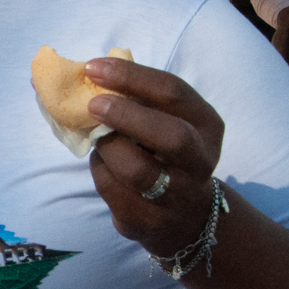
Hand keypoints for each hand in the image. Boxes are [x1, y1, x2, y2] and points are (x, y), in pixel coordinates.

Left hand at [83, 57, 224, 255]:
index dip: (131, 76)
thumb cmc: (163, 152)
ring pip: (136, 170)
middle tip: (93, 104)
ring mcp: (178, 196)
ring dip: (106, 148)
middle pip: (172, 137)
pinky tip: (103, 163)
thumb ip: (136, 99)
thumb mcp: (164, 121)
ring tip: (98, 139)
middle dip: (127, 116)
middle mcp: (200, 161)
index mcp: (206, 125)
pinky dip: (99, 170)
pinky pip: (112, 190)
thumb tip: (83, 74)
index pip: (173, 92)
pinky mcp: (149, 221)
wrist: (185, 217)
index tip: (94, 68)